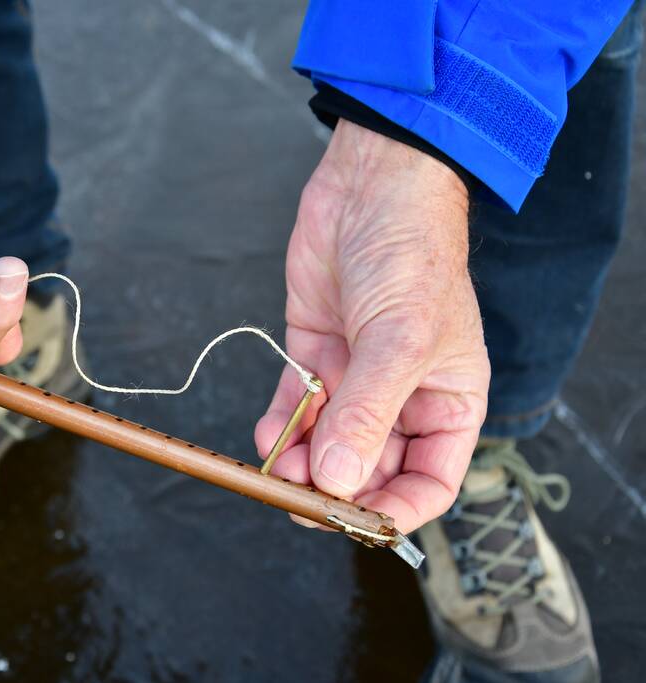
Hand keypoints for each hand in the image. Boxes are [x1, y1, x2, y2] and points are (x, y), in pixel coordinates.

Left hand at [255, 121, 489, 533]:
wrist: (371, 185)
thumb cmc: (412, 254)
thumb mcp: (399, 340)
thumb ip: (368, 413)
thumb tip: (339, 482)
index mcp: (448, 402)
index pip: (429, 482)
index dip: (394, 510)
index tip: (354, 522)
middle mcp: (402, 397)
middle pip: (369, 470)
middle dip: (335, 489)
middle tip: (299, 499)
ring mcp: (355, 377)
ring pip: (327, 445)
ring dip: (301, 463)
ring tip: (280, 468)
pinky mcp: (316, 355)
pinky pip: (297, 409)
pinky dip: (281, 428)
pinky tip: (267, 437)